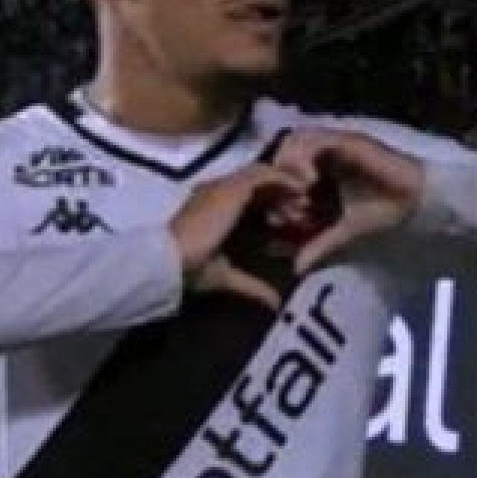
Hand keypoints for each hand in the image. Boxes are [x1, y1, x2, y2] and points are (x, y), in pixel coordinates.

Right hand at [170, 163, 310, 310]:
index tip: (293, 228)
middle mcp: (219, 193)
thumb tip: (275, 303)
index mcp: (216, 211)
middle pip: (260, 185)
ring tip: (304, 204)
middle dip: (283, 198)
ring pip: (265, 175)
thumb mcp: (228, 277)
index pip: (250, 203)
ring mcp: (225, 187)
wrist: (171, 261)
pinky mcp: (232, 187)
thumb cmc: (192, 270)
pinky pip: (265, 174)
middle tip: (305, 214)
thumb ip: (253, 286)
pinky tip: (299, 193)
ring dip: (286, 188)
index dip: (273, 212)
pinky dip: (284, 181)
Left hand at [268, 128, 426, 274]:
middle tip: (281, 209)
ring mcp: (333, 146)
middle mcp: (321, 158)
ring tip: (295, 196)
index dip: (271, 197)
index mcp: (317, 177)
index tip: (274, 222)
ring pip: (291, 143)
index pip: (280, 176)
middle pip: (279, 157)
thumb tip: (295, 268)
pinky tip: (308, 183)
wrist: (417, 205)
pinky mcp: (346, 140)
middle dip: (274, 183)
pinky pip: (313, 139)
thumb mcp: (344, 236)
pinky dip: (303, 158)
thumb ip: (319, 246)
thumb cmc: (384, 217)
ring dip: (285, 169)